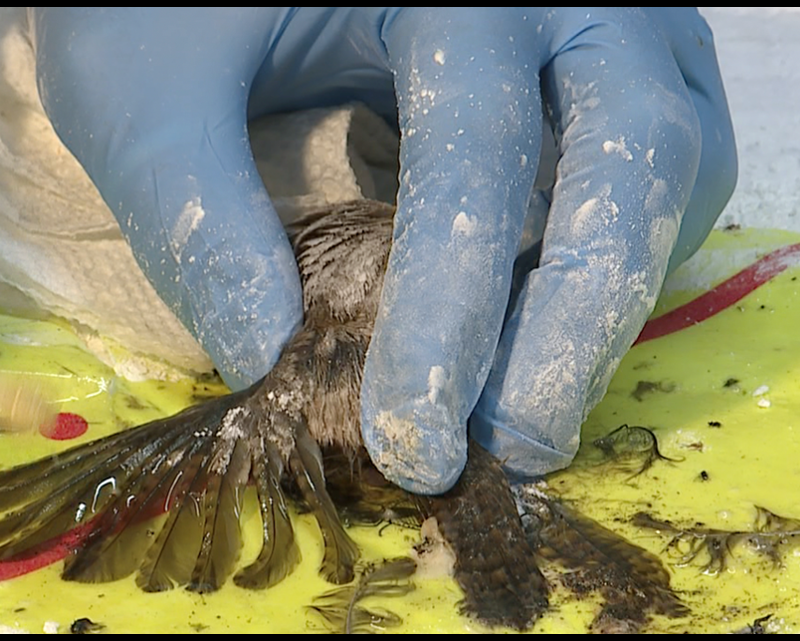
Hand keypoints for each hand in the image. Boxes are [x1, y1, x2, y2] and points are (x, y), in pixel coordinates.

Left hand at [33, 8, 736, 492]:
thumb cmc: (168, 2)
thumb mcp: (150, 95)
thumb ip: (202, 221)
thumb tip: (273, 372)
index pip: (477, 149)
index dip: (451, 309)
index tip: (411, 437)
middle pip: (632, 157)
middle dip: (574, 323)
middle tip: (508, 449)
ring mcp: (599, 17)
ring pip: (674, 163)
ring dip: (613, 297)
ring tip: (524, 408)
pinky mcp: (608, 54)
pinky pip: (664, 158)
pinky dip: (621, 251)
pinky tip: (542, 324)